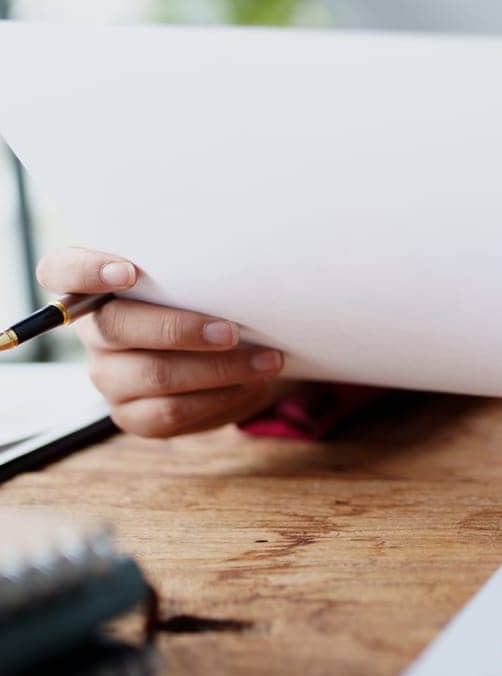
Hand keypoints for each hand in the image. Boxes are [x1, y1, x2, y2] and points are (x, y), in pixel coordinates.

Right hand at [36, 248, 285, 437]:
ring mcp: (108, 377)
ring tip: (267, 360)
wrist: (231, 349)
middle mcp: (92, 334)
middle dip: (180, 329)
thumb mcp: (198, 277)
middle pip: (116, 328)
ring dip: (217, 368)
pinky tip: (251, 384)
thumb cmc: (210, 300)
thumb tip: (232, 260)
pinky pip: (172, 412)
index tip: (128, 272)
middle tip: (231, 330)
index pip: (59, 271)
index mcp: (94, 287)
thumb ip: (192, 267)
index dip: (86, 271)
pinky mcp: (132, 415)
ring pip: (153, 374)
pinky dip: (219, 397)